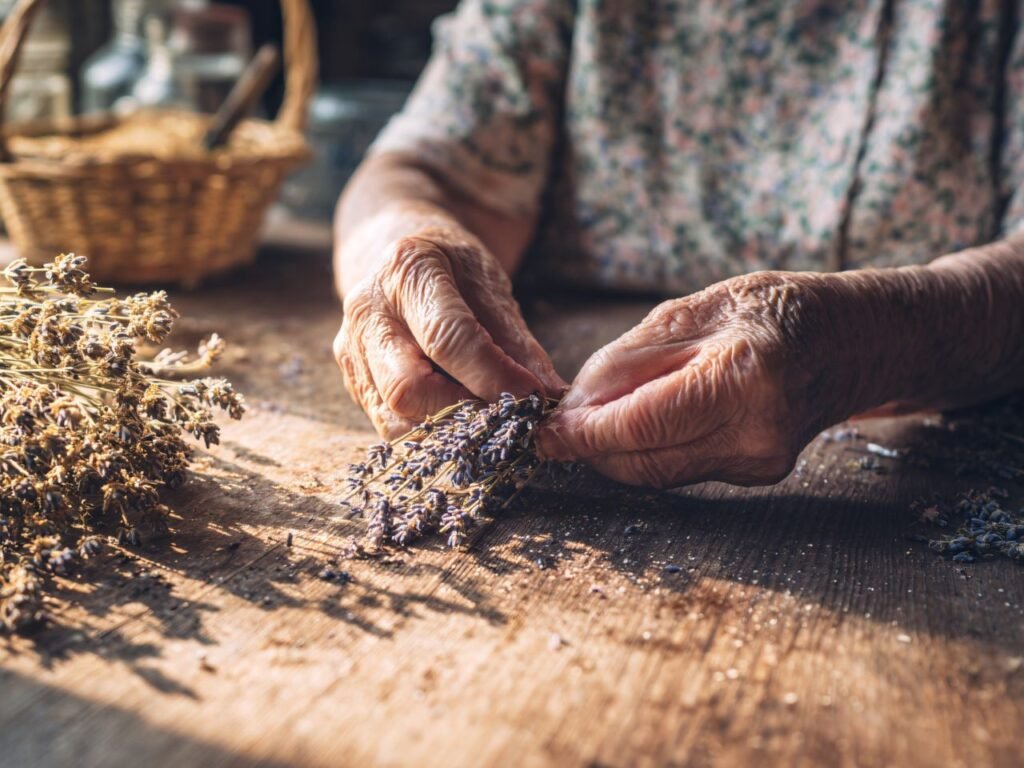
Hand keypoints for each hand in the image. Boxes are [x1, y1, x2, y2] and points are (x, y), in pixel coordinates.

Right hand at [335, 226, 564, 435]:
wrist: (403, 260)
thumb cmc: (454, 270)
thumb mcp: (493, 288)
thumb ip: (518, 344)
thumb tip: (550, 397)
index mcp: (408, 271)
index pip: (447, 338)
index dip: (492, 375)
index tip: (530, 398)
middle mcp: (368, 311)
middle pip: (408, 388)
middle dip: (462, 412)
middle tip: (505, 417)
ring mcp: (351, 349)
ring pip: (393, 417)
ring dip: (446, 432)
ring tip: (485, 424)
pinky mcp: (352, 379)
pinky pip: (387, 424)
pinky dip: (428, 433)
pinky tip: (458, 424)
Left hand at [536, 272, 861, 487]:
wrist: (857, 340)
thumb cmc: (780, 311)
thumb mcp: (699, 307)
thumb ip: (631, 358)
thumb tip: (573, 406)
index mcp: (742, 379)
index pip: (639, 427)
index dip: (581, 434)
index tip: (542, 432)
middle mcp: (754, 435)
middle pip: (642, 464)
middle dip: (590, 448)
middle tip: (559, 422)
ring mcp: (759, 464)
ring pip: (656, 473)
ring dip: (615, 451)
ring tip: (597, 414)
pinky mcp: (755, 475)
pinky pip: (681, 469)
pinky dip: (648, 450)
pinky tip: (642, 419)